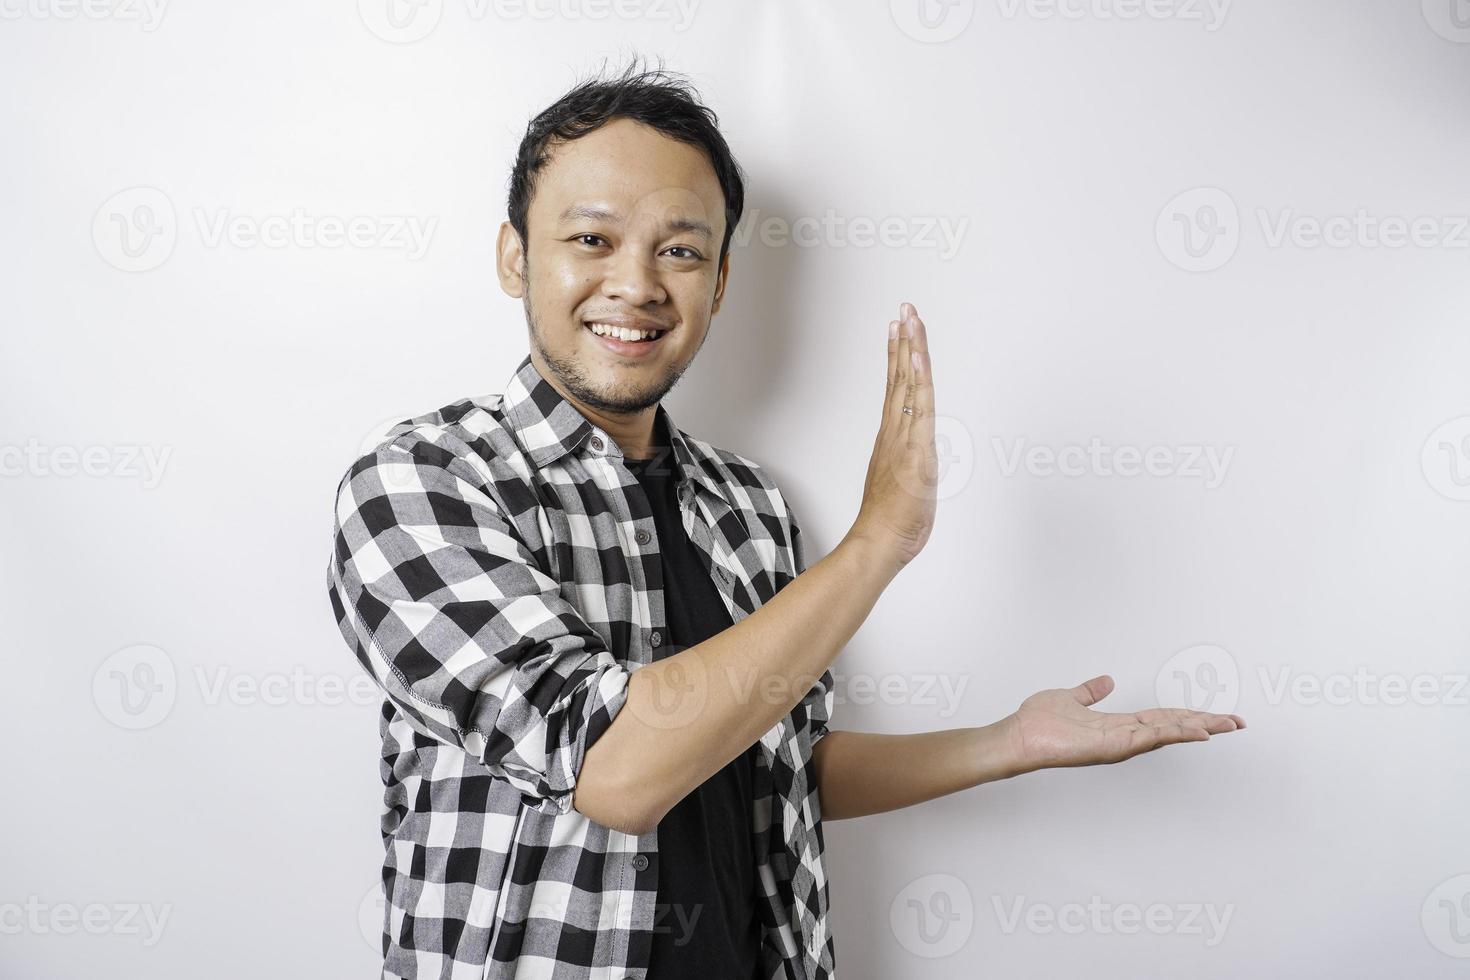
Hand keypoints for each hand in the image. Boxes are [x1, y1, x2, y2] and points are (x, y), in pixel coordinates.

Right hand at [845, 302, 937, 573]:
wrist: (879, 541)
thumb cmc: (890, 522)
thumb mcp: (905, 486)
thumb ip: (909, 467)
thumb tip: (915, 460)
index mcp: (894, 437)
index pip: (898, 387)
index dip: (898, 357)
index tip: (898, 329)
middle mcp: (896, 431)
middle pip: (901, 376)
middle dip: (904, 341)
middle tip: (904, 309)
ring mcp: (903, 437)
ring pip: (908, 384)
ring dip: (910, 349)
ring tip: (908, 318)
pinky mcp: (914, 447)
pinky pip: (919, 405)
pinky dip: (918, 378)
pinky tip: (918, 356)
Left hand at [1001, 674, 1245, 773]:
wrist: (1018, 736)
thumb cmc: (1038, 723)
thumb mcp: (1070, 698)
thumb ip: (1090, 692)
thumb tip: (1106, 681)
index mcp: (1119, 725)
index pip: (1163, 719)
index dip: (1190, 716)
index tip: (1217, 715)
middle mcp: (1124, 736)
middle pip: (1173, 727)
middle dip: (1206, 724)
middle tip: (1238, 722)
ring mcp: (1120, 743)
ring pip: (1168, 732)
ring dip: (1198, 727)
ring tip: (1227, 724)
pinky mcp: (1111, 746)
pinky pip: (1148, 738)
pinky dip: (1173, 733)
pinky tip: (1195, 730)